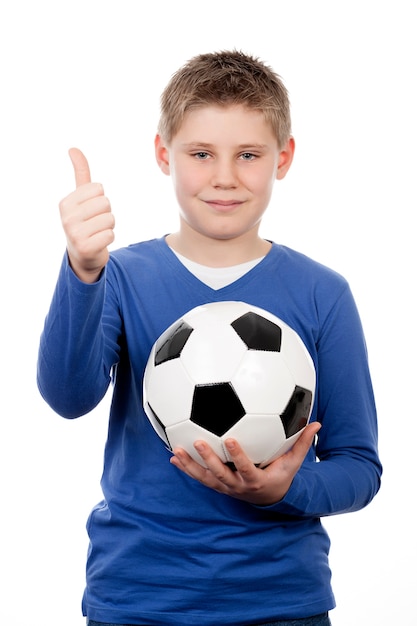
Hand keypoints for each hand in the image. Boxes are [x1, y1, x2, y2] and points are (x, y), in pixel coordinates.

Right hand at [59, 148, 114, 282]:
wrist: (82, 256)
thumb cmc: (84, 222)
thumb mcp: (80, 198)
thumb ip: (81, 173)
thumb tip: (73, 148)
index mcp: (65, 203)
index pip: (98, 189)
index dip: (100, 199)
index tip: (90, 211)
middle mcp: (66, 218)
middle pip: (105, 203)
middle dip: (106, 213)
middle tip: (95, 224)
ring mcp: (74, 234)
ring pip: (110, 219)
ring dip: (108, 227)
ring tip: (97, 233)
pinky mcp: (85, 248)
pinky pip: (110, 235)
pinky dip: (109, 239)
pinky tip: (98, 243)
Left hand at [170, 422, 320, 505]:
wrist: (268, 498)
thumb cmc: (280, 475)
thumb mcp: (292, 462)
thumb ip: (302, 443)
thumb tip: (317, 423)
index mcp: (255, 479)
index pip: (246, 468)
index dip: (238, 456)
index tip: (230, 439)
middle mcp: (237, 485)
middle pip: (221, 474)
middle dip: (209, 459)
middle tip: (198, 441)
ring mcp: (225, 487)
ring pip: (205, 478)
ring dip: (191, 465)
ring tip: (178, 451)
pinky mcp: (216, 485)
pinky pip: (198, 477)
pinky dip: (186, 468)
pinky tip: (173, 456)